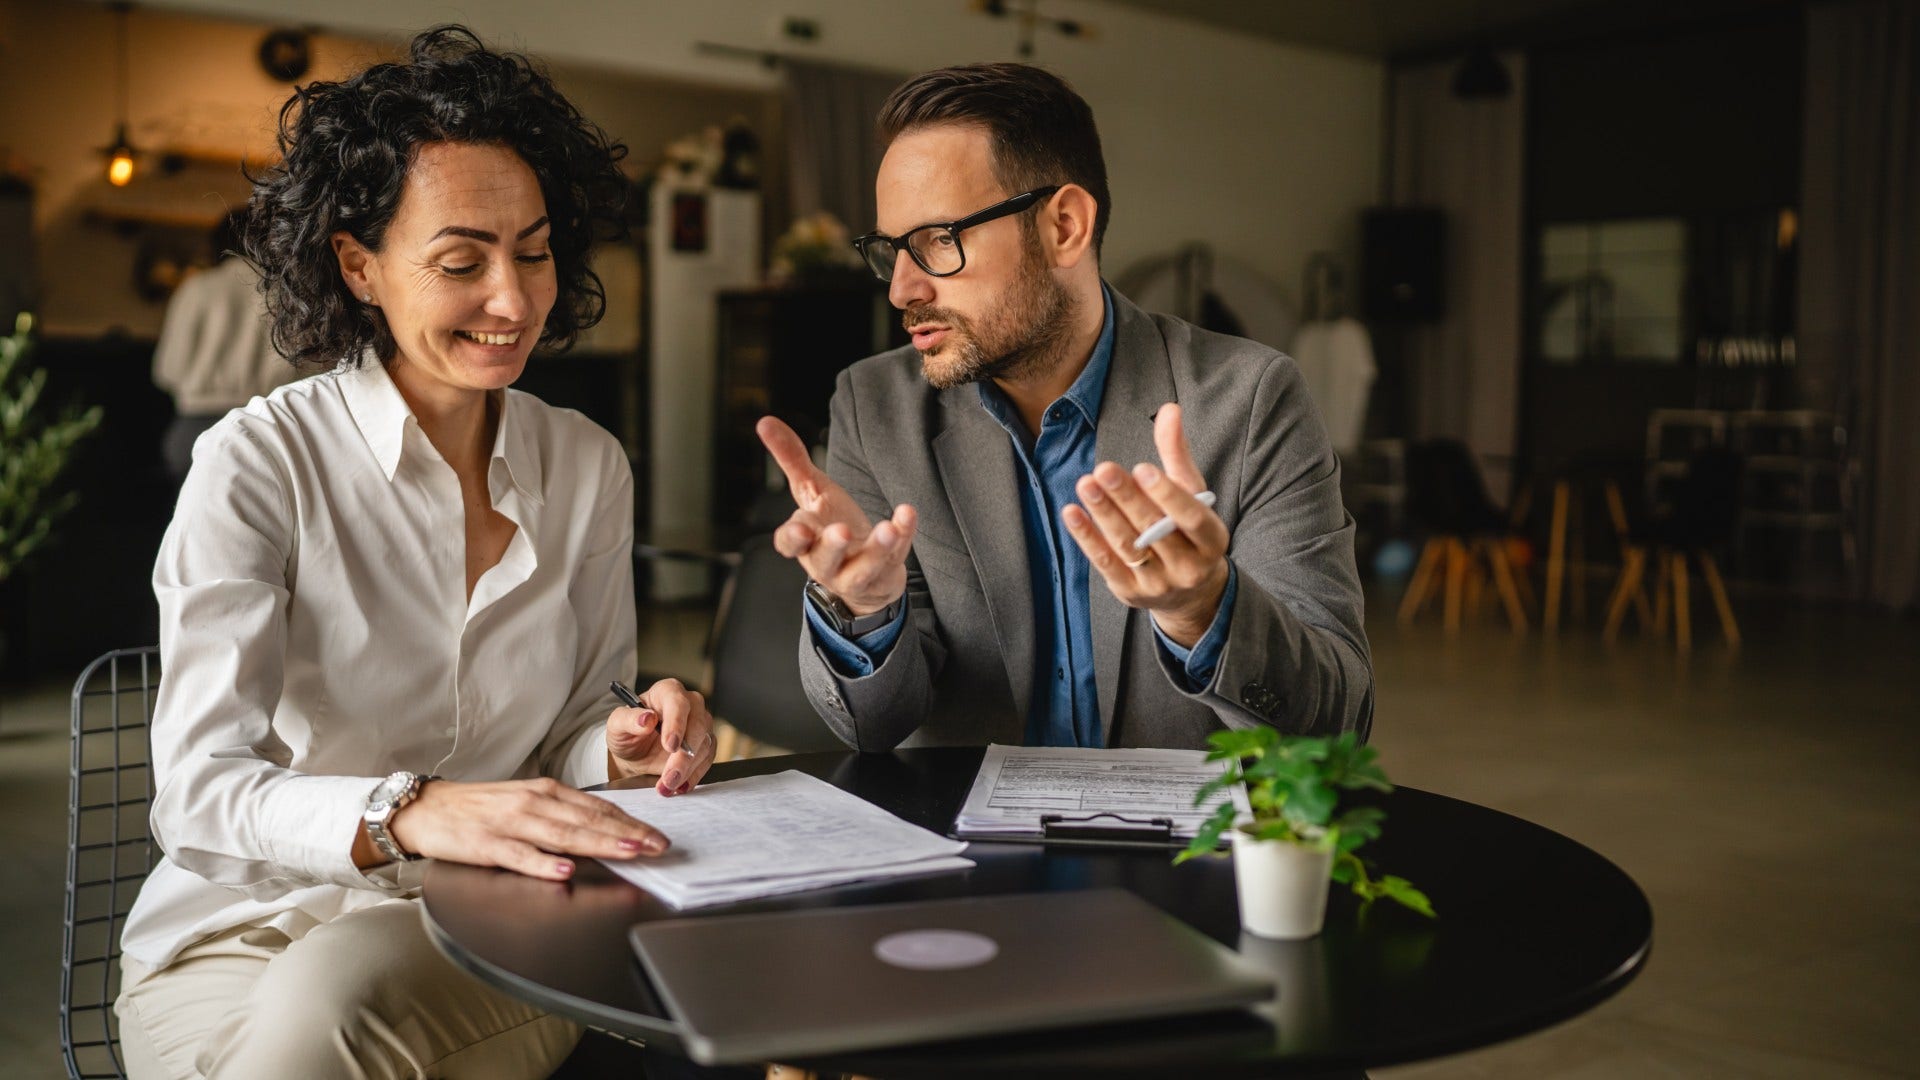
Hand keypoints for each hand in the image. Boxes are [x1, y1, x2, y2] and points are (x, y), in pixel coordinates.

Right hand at [385, 777, 668, 880]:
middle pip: (588, 821)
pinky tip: (565, 870)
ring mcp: (510, 823)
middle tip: (659, 846)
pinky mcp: (486, 845)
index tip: (659, 836)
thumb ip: (562, 815)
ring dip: (599, 843)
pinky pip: (519, 855)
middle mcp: (533, 803)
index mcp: (546, 792)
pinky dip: (543, 863)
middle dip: (628, 834)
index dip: (630, 823)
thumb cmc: (481, 809)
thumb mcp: (527, 803)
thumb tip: (603, 829)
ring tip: (629, 852)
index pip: (597, 808)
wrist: (427, 809)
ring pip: (562, 835)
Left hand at [606, 677, 715, 795]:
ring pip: (704, 745)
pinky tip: (679, 786)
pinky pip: (707, 760)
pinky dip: (694, 776)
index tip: (670, 746)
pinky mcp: (705, 744)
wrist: (635, 753)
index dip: (676, 724)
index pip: (678, 703)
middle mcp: (689, 704)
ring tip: (667, 786)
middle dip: (684, 756)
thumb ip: (627, 719)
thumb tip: (646, 718)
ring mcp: (701, 724)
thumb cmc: (627, 733)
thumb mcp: (617, 726)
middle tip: (669, 777)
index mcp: (667, 692)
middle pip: (697, 726)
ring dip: (687, 770)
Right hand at [756, 416, 916, 615]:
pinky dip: (903, 535)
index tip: (800, 529)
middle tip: (841, 531)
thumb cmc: (831, 524)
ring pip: (863, 568)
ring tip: (887, 530)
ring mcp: (857, 573)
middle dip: (833, 546)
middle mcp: (827, 562)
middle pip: (826, 558)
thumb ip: (791, 459)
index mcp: (805, 542)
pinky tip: (907, 513)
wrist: (864, 570)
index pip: (789, 544)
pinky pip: (896, 556)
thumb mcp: (811, 490)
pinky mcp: (886, 572)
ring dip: (875, 549)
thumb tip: (764, 421)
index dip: (792, 539)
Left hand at [1061, 404, 1229, 647]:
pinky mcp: (1130, 592)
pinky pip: (1106, 564)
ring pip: (1128, 547)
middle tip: (1103, 469)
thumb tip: (1169, 409)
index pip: (1192, 518)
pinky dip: (1087, 538)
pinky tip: (1072, 513)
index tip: (1142, 468)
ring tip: (1085, 484)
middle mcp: (1189, 567)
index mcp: (1213, 540)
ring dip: (1103, 514)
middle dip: (1127, 499)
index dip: (1167, 494)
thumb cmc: (1188, 529)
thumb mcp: (1191, 492)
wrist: (1189, 593)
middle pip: (1154, 530)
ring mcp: (1159, 584)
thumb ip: (1177, 453)